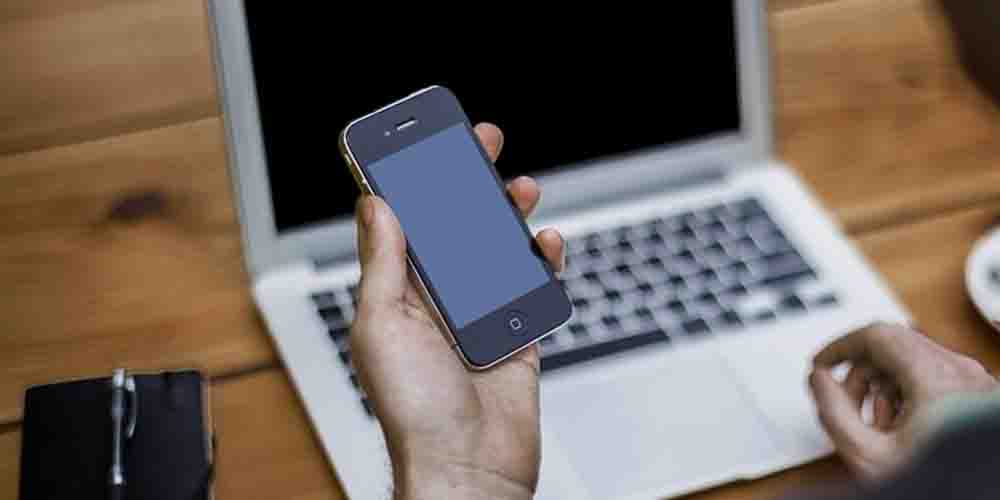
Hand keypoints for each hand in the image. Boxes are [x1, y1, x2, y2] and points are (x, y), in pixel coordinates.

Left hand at [349, 123, 564, 499]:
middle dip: (466, 184)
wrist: (468, 467)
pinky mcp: (516, 334)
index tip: (423, 143)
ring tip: (520, 188)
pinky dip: (542, 261)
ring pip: (496, 250)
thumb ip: (384, 263)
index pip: (405, 225)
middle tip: (481, 145)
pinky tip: (545, 244)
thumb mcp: (382, 325)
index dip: (413, 181)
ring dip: (507, 215)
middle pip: (454, 228)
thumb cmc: (414, 410)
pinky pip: (532, 287)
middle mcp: (437, 301)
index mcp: (398, 295)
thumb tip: (376, 205)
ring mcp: (479, 316)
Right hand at [810, 323, 998, 479]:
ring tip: (878, 426)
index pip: (876, 336)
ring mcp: (973, 381)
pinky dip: (907, 395)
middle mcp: (959, 371)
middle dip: (860, 376)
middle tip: (844, 404)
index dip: (840, 347)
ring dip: (883, 388)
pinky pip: (932, 378)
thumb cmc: (939, 481)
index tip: (822, 364)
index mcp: (935, 378)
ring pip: (911, 363)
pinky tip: (902, 428)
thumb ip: (833, 413)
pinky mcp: (978, 394)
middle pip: (892, 349)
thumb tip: (818, 379)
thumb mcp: (869, 455)